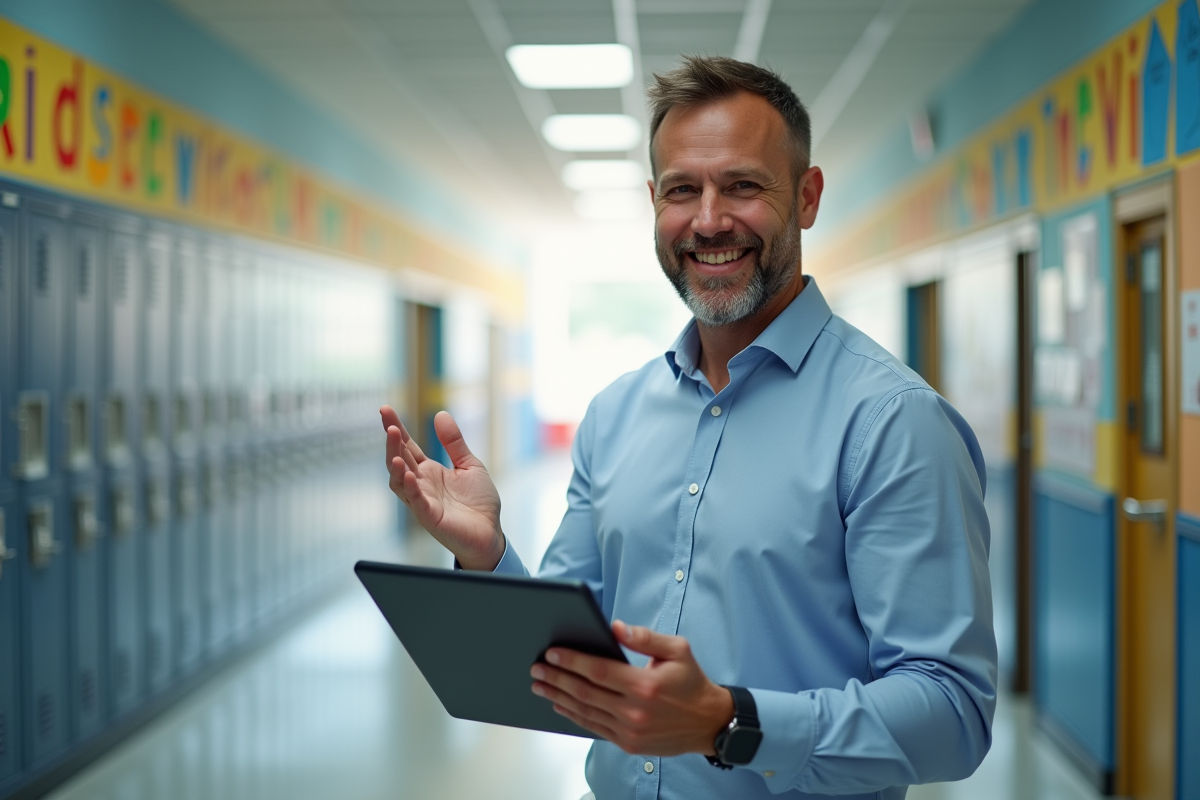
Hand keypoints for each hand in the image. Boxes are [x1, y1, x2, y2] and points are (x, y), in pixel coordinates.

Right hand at [381, 406, 504, 570]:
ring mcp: (423, 501)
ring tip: (393, 443)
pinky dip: (411, 488)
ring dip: (395, 463)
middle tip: (388, 424)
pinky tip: (410, 474)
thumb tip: (440, 414)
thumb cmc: (479, 503)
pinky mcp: (431, 517)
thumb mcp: (469, 465)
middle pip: (399, 460)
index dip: (396, 428)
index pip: (408, 447)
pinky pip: (416, 502)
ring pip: (400, 481)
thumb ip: (454, 443)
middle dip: (392, 442)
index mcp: (429, 471)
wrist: (490, 534)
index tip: (385, 409)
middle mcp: (421, 485)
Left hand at [530, 620, 734, 756]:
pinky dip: (573, 715)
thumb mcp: (677, 649)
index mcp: (645, 685)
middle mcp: (635, 710)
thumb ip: (645, 637)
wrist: (708, 722)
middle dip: (556, 678)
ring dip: (558, 697)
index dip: (572, 661)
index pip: (598, 671)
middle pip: (585, 692)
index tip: (552, 652)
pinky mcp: (628, 743)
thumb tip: (615, 626)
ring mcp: (630, 730)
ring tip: (540, 684)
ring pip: (585, 712)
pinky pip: (594, 727)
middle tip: (537, 667)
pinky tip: (560, 704)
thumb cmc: (691, 681)